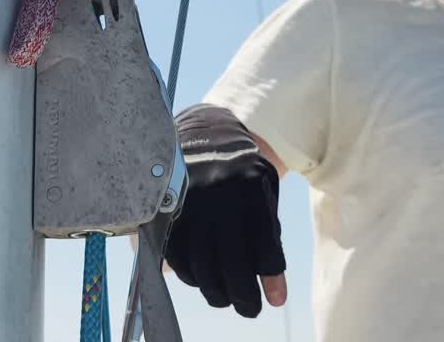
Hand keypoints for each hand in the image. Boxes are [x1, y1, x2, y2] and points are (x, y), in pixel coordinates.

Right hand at [163, 104, 287, 317]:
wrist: (205, 135)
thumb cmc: (243, 171)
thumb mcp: (264, 189)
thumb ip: (268, 232)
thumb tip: (271, 285)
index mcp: (250, 188)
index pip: (264, 247)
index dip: (272, 280)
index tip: (275, 300)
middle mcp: (219, 197)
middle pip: (232, 264)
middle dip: (244, 296)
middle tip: (250, 309)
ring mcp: (189, 205)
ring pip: (202, 266)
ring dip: (217, 292)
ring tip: (227, 298)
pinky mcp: (167, 212)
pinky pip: (178, 258)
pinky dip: (191, 277)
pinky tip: (203, 280)